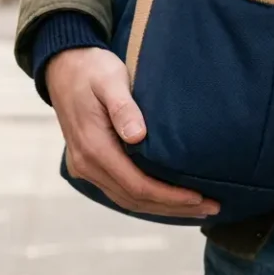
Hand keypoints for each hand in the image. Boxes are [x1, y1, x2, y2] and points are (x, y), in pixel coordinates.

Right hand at [47, 47, 219, 218]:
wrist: (63, 66)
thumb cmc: (92, 69)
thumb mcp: (110, 79)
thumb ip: (123, 107)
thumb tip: (137, 136)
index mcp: (93, 146)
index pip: (137, 185)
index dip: (169, 196)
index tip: (199, 197)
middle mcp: (86, 164)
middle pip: (134, 199)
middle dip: (173, 207)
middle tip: (211, 207)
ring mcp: (84, 167)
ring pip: (126, 200)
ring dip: (161, 208)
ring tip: (196, 208)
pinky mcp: (87, 165)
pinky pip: (118, 191)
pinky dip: (145, 199)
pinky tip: (166, 199)